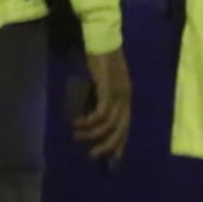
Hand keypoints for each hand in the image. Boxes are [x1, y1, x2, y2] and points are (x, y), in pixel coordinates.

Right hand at [71, 44, 131, 164]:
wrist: (102, 40)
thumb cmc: (100, 62)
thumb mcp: (101, 85)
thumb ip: (99, 99)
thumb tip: (90, 119)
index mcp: (126, 98)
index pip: (126, 127)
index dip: (119, 144)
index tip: (112, 161)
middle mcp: (125, 98)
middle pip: (120, 130)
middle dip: (106, 146)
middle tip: (91, 155)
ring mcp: (118, 94)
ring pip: (108, 124)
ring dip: (91, 133)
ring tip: (76, 134)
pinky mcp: (109, 89)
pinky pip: (100, 113)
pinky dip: (89, 121)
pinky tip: (77, 122)